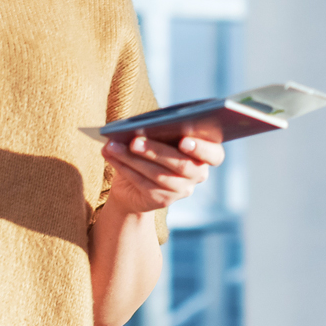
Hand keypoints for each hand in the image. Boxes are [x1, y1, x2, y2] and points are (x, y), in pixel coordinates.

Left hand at [101, 134, 224, 213]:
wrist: (137, 182)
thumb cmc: (154, 146)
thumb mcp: (159, 135)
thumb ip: (160, 129)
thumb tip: (141, 124)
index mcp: (206, 153)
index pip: (215, 154)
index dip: (202, 149)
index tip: (184, 141)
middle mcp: (198, 174)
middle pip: (182, 165)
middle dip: (156, 151)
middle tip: (135, 141)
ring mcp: (182, 190)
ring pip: (159, 175)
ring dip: (133, 159)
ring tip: (113, 145)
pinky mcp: (163, 200)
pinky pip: (143, 183)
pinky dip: (124, 167)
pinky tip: (110, 154)